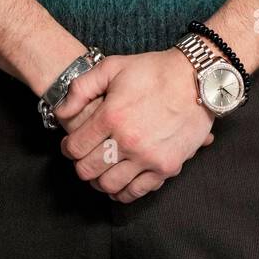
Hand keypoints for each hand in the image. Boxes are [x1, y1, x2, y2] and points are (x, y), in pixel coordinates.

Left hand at [52, 49, 214, 202]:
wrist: (196, 80)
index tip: (71, 144)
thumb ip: (81, 87)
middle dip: (80, 165)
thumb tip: (62, 112)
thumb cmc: (153, 71)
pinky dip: (122, 192)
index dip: (67, 147)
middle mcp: (127, 141)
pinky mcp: (166, 167)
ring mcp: (148, 157)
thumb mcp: (112, 66)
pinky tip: (119, 182)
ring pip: (108, 185)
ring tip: (101, 169)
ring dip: (99, 180)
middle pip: (88, 170)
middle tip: (85, 156)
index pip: (75, 147)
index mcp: (111, 116)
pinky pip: (136, 192)